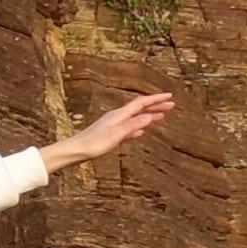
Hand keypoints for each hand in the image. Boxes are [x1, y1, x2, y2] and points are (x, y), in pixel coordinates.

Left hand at [47, 90, 175, 168]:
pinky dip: (138, 126)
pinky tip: (141, 131)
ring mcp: (113, 125)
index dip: (156, 99)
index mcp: (119, 115)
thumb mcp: (116, 135)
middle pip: (140, 109)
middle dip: (156, 106)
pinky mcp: (110, 135)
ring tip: (161, 116)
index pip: (141, 103)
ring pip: (135, 118)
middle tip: (171, 105)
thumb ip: (132, 125)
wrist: (75, 151)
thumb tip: (149, 116)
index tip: (170, 97)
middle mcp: (117, 117)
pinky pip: (128, 128)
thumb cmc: (93, 144)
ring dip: (149, 115)